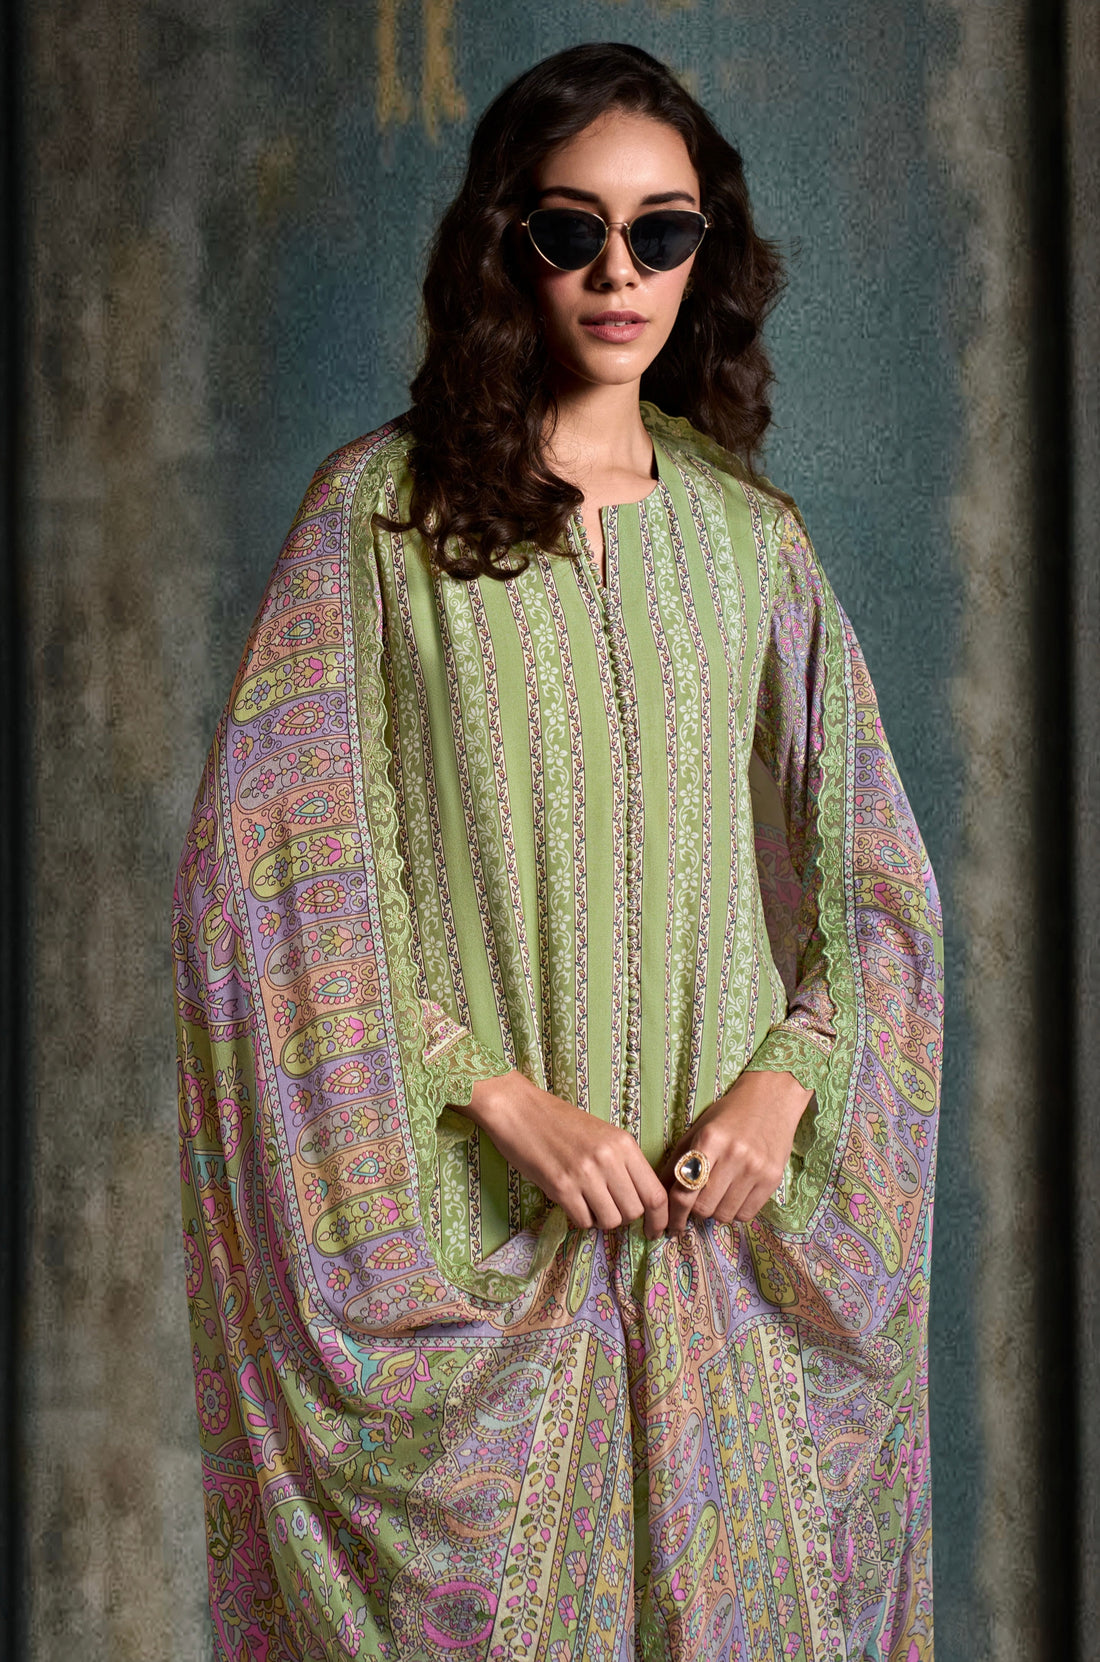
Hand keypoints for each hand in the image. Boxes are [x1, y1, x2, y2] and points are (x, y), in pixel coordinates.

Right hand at [463, 1071, 668, 1238]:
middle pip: (635, 1211)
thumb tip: (640, 1201)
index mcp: (623, 1144)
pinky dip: (580, 1219)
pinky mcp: (560, 1186)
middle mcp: (608, 1159)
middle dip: (624, 1217)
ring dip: (601, 1219)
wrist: (519, 1109)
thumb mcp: (602, 1135)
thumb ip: (623, 1164)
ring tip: (587, 1203)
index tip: (655, 1230)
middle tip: (608, 1207)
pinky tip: (571, 1202)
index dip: (660, 1219)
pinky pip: (583, 1221)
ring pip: (611, 1220)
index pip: (655, 1194)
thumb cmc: (559, 1122)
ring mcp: (585, 1173)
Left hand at [660, 1070, 811, 1234]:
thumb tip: (657, 1193)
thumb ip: (677, 1161)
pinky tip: (735, 1195)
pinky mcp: (772, 1179)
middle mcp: (734, 1155)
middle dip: (695, 1210)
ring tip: (717, 1195)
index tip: (669, 1225)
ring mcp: (755, 1168)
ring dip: (716, 1211)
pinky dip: (736, 1211)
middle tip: (696, 1202)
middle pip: (704, 1207)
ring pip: (724, 1214)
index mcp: (710, 1140)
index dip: (673, 1213)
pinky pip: (746, 1214)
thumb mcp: (698, 1130)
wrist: (771, 1099)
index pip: (684, 1190)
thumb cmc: (729, 1115)